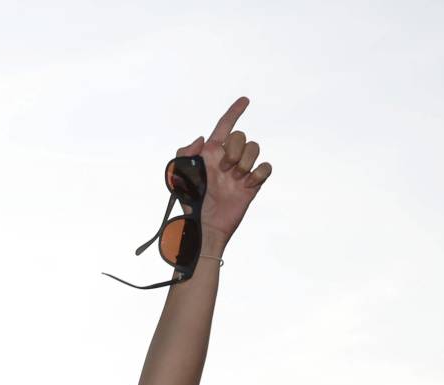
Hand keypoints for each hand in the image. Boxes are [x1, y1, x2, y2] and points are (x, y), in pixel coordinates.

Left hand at [176, 97, 272, 245]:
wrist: (205, 225)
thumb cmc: (190, 203)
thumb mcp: (178, 177)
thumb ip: (184, 154)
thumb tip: (203, 139)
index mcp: (211, 153)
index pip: (224, 126)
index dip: (234, 112)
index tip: (245, 100)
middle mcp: (228, 158)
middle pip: (241, 136)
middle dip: (234, 149)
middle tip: (223, 169)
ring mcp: (242, 170)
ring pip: (255, 148)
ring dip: (245, 162)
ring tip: (234, 178)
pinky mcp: (253, 183)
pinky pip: (265, 167)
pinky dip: (258, 174)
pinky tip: (246, 185)